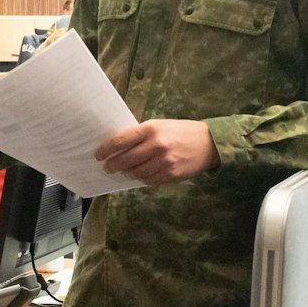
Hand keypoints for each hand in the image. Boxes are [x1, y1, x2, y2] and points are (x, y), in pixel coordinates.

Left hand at [96, 119, 219, 185]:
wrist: (208, 142)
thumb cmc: (181, 131)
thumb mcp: (160, 125)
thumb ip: (140, 135)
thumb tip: (119, 147)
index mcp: (151, 129)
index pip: (120, 141)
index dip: (106, 149)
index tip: (99, 155)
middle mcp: (156, 145)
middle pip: (125, 159)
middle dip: (113, 165)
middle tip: (108, 167)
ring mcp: (164, 161)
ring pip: (136, 173)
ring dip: (127, 173)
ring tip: (125, 171)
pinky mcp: (171, 174)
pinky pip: (149, 180)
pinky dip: (143, 179)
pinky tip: (141, 175)